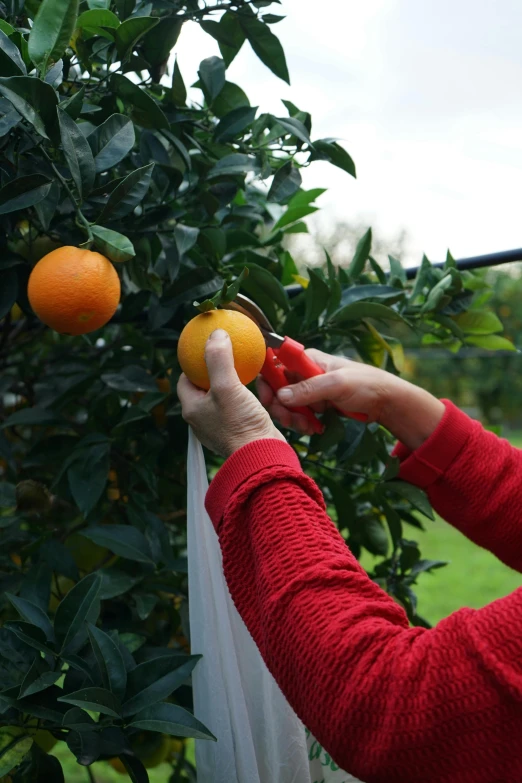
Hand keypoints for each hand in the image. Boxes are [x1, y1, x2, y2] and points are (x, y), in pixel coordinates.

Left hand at [177, 329, 285, 458]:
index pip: (185, 380)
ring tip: (242, 369)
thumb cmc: (240, 424)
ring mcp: (220, 427)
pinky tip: (255, 388)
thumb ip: (218, 359)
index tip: (208, 351)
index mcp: (192, 410)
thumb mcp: (227, 386)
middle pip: (203, 388)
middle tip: (226, 356)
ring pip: (221, 398)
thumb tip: (216, 334)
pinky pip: (236, 408)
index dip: (194, 364)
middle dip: (214, 372)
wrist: (263, 456)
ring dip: (230, 384)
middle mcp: (203, 420)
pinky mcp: (237, 432)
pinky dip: (242, 396)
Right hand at [257, 348, 444, 450]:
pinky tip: (313, 428)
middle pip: (277, 389)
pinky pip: (299, 414)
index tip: (269, 401)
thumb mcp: (337, 384)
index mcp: (307, 360)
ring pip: (287, 405)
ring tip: (307, 427)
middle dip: (281, 407)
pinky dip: (302, 423)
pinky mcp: (315, 403)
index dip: (267, 382)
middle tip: (291, 421)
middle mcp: (304, 372)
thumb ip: (309, 389)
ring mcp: (309, 389)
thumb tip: (280, 395)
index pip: (275, 365)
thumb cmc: (366, 384)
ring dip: (293, 418)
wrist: (386, 401)